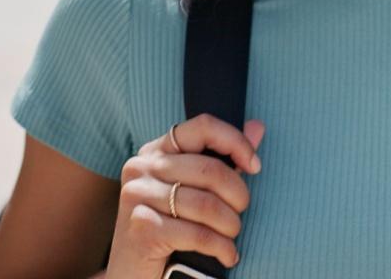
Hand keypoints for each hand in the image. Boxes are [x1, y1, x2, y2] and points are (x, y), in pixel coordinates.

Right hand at [104, 114, 264, 278]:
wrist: (132, 270)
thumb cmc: (170, 223)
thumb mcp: (196, 187)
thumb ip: (225, 156)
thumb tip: (257, 127)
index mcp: (157, 149)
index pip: (204, 126)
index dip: (236, 142)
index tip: (255, 166)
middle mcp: (142, 167)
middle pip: (211, 169)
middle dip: (238, 195)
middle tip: (241, 212)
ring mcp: (137, 196)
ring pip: (207, 205)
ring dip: (230, 225)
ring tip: (232, 235)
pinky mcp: (140, 228)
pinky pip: (197, 234)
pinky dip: (221, 247)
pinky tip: (228, 254)